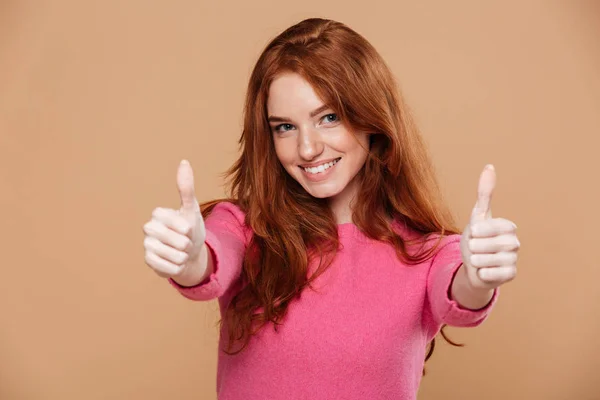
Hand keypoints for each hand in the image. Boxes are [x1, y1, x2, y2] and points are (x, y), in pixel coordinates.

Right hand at [143, 160, 206, 278]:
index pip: (177, 224)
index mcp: (158, 214)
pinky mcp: (148, 261)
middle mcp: (148, 228)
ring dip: (183, 256)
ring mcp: (147, 245)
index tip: (188, 228)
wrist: (190, 253)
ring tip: (181, 252)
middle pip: (176, 241)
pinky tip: (175, 262)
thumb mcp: (191, 208)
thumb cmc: (191, 228)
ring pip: (173, 255)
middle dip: (187, 244)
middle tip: (185, 241)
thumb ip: (186, 188)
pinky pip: (168, 267)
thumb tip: (184, 161)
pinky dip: (177, 267)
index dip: (187, 228)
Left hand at [460, 165, 519, 289]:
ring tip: (478, 259)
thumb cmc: (475, 238)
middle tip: (474, 248)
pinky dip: (481, 273)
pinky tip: (484, 270)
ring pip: (486, 260)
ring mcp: (514, 260)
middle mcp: (515, 243)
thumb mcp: (477, 215)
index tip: (475, 233)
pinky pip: (490, 274)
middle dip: (474, 247)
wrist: (473, 265)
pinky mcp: (510, 275)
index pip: (490, 227)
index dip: (478, 231)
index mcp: (508, 227)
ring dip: (475, 260)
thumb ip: (485, 193)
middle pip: (486, 245)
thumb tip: (490, 166)